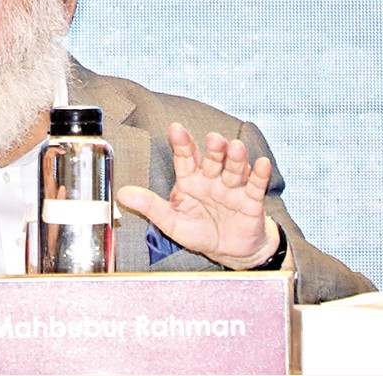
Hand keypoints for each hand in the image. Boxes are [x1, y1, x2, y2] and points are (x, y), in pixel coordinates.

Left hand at [116, 122, 280, 268]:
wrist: (230, 252)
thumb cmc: (200, 233)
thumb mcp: (171, 222)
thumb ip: (149, 206)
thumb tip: (122, 193)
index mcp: (190, 181)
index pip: (184, 158)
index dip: (181, 143)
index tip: (176, 129)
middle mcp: (211, 179)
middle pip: (212, 159)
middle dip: (213, 149)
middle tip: (213, 139)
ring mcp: (232, 188)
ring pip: (234, 168)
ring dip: (236, 158)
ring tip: (235, 148)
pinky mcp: (251, 201)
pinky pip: (255, 186)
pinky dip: (259, 174)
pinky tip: (260, 163)